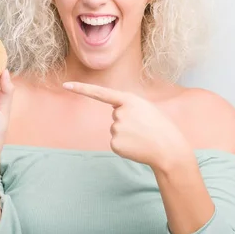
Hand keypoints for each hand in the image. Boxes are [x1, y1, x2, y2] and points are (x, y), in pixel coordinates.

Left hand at [62, 82, 193, 170]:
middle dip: (128, 122)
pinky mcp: (115, 144)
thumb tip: (115, 113)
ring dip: (128, 134)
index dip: (82, 89)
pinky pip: (116, 142)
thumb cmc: (160, 127)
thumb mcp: (146, 108)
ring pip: (116, 129)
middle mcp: (120, 113)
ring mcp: (116, 129)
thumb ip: (128, 106)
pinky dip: (125, 145)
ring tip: (143, 137)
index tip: (66, 85)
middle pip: (115, 115)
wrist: (168, 149)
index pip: (101, 93)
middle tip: (145, 127)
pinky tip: (137, 146)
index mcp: (129, 100)